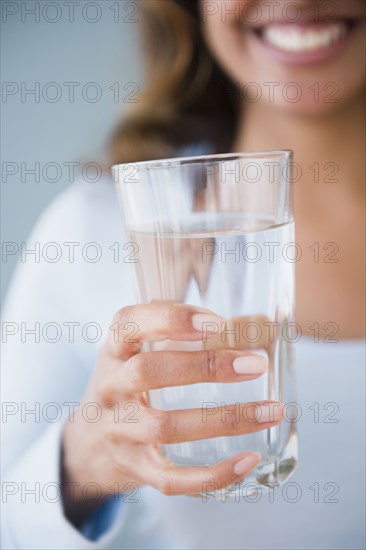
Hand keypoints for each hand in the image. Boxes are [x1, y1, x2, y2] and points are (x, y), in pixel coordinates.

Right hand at [62, 302, 283, 523]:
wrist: (88, 443)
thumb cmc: (129, 386)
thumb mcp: (140, 352)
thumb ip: (188, 334)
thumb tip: (262, 323)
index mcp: (114, 351)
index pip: (129, 324)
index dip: (170, 319)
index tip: (215, 322)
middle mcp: (110, 389)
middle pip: (147, 372)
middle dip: (205, 367)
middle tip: (256, 365)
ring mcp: (118, 431)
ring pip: (164, 427)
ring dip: (224, 419)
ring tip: (271, 410)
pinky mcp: (135, 468)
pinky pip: (170, 478)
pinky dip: (212, 474)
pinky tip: (248, 460)